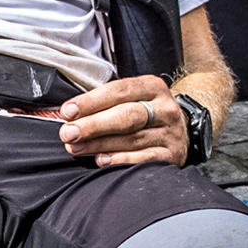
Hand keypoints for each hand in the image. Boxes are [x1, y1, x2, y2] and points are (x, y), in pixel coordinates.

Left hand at [58, 75, 185, 166]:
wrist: (179, 131)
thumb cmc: (145, 113)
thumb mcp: (132, 99)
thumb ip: (105, 103)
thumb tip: (69, 115)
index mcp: (152, 87)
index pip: (118, 91)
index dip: (91, 102)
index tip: (68, 111)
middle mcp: (165, 108)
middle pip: (126, 116)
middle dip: (93, 125)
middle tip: (69, 133)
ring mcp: (171, 133)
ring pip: (132, 139)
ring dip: (100, 144)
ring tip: (76, 147)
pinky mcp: (172, 154)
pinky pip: (145, 159)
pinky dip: (121, 160)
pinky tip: (101, 160)